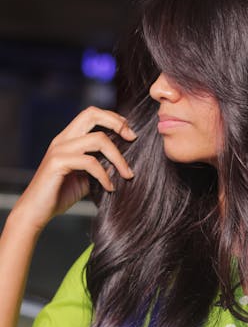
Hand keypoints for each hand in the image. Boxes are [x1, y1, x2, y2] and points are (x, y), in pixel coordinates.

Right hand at [9, 106, 136, 232]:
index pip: (92, 114)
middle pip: (92, 114)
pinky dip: (105, 175)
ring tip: (128, 175)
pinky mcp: (57, 163)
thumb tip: (124, 163)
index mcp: (69, 138)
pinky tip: (110, 188)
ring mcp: (59, 150)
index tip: (130, 133)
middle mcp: (63, 139)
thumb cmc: (61, 194)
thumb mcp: (86, 176)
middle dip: (117, 123)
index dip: (113, 118)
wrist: (36, 212)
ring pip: (97, 140)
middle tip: (133, 139)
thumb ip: (100, 165)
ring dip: (118, 158)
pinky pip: (90, 163)